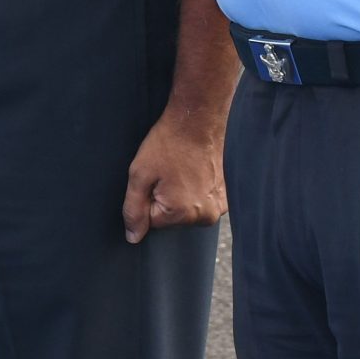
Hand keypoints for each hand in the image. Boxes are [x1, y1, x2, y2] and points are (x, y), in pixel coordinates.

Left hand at [122, 107, 226, 242]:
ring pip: (187, 211)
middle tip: (167, 172)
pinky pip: (201, 202)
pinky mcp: (226, 197)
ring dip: (180, 194)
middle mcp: (206, 216)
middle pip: (172, 218)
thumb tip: (133, 238)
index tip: (154, 177)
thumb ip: (133, 209)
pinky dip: (195, 190)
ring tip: (180, 170)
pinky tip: (193, 171)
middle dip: (164, 198)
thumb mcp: (140, 174)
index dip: (147, 198)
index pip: (152, 221)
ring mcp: (220, 207)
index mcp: (183, 214)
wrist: (198, 120)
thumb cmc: (167, 144)